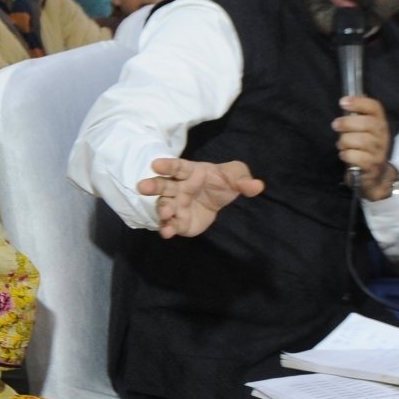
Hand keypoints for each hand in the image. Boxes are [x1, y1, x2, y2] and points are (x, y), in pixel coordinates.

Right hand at [135, 158, 263, 238]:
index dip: (166, 166)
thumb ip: (244, 180)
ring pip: (164, 206)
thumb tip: (257, 186)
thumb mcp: (237, 175)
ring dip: (161, 210)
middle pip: (162, 185)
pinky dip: (167, 228)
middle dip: (153, 186)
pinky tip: (167, 233)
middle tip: (142, 187)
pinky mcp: (179, 221)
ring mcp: (176, 205)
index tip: (155, 165)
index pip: (176, 167)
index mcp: (190, 172)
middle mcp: (178, 187)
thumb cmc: (223, 181)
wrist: (220, 197)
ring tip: (164, 215)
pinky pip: (171, 225)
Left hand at [332, 96, 394, 197]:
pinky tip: (344, 155)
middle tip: (335, 125)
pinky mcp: (372, 166)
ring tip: (341, 145)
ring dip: (344, 142)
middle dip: (347, 123)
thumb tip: (352, 96)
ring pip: (360, 140)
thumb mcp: (364, 130)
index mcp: (380, 124)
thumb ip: (360, 115)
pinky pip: (356, 157)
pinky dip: (346, 155)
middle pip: (367, 123)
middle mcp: (383, 136)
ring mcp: (379, 152)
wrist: (375, 176)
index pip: (375, 108)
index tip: (343, 102)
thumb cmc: (365, 149)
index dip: (359, 103)